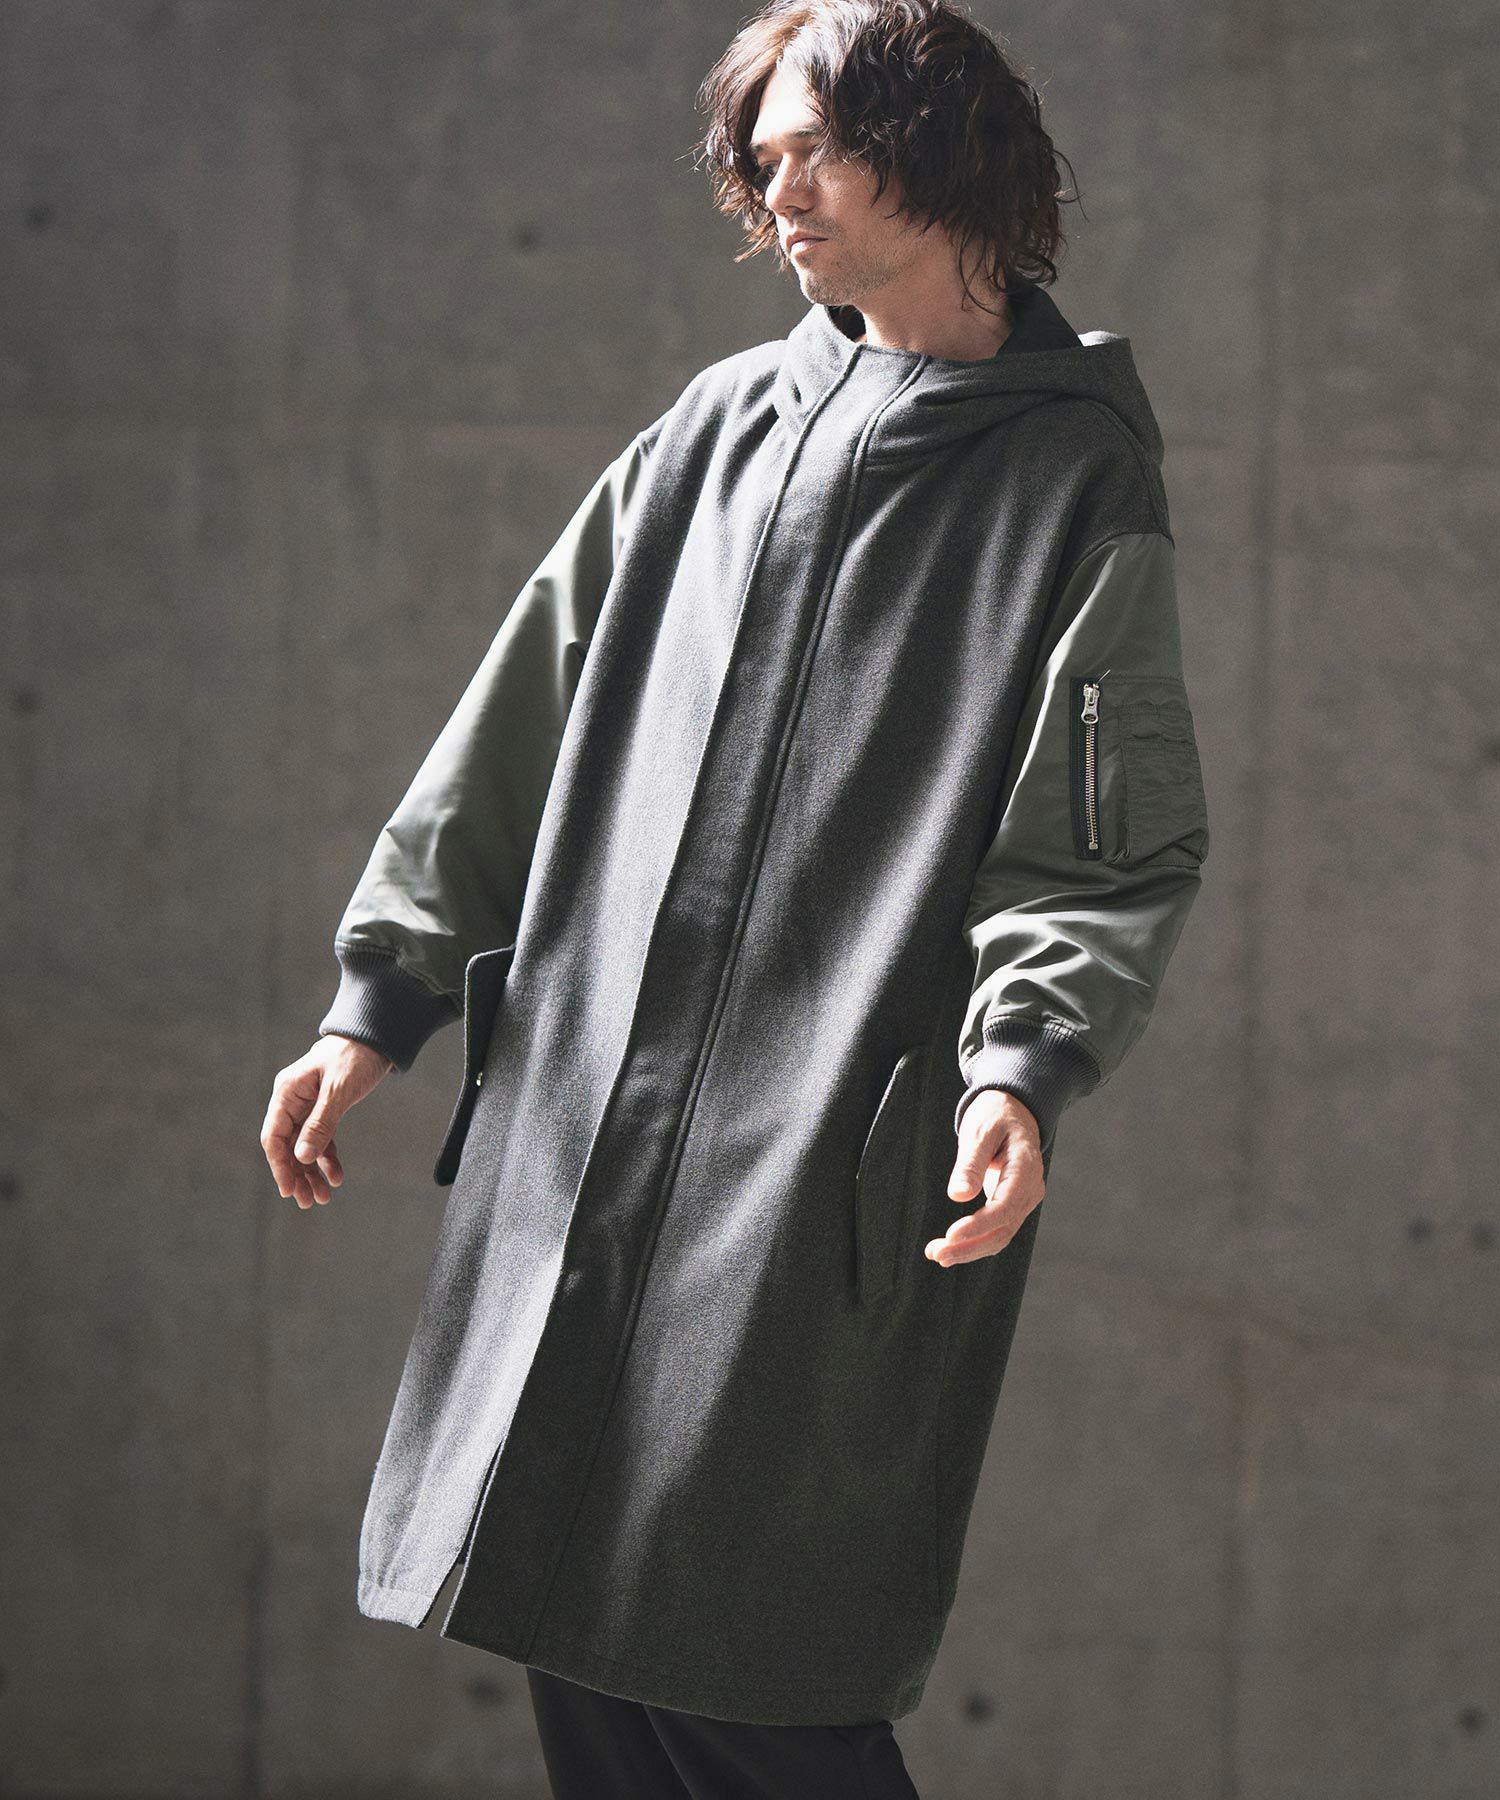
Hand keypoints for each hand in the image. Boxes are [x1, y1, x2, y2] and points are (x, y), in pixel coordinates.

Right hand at [260, 1035, 394, 1209]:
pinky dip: (327, 1159)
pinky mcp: (325, 1108)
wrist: (377, 1037)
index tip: (289, 1191)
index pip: (275, 1136)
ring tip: (323, 1197)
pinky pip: (321, 1139)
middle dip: (297, 1175)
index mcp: (288, 1091)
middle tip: (308, 1202)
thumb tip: (301, 1157)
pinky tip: (337, 1176)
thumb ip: (320, 1124)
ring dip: (312, 1172)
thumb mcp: (339, 1091)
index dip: (280, 1166)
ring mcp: (308, 1105)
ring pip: (304, 1146)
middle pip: (287, 1146)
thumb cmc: (355, 1057)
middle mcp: (293, 1099)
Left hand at [930, 1090, 1045, 1266]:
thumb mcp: (980, 1130)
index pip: (1005, 1206)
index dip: (979, 1225)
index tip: (951, 1236)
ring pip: (1000, 1236)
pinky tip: (950, 1248)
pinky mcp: (1012, 1205)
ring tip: (937, 1255)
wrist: (1013, 1111)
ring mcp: (1024, 1200)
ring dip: (970, 1250)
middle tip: (937, 1254)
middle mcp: (1031, 1189)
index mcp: (1026, 1168)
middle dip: (970, 1246)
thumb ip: (971, 1163)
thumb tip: (958, 1196)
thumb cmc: (995, 1116)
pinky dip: (974, 1242)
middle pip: (1004, 1229)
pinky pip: (996, 1230)